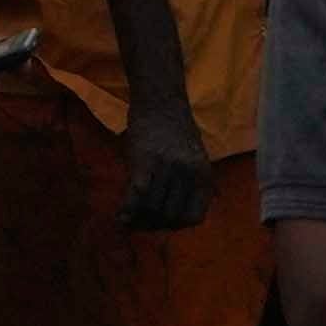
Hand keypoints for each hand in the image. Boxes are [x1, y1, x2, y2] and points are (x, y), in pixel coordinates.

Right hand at [125, 118, 216, 233]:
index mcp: (203, 174)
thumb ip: (190, 185)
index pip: (195, 217)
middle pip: (171, 216)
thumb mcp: (195, 158)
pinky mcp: (143, 161)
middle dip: (156, 224)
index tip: (165, 224)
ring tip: (131, 219)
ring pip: (152, 208)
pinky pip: (136, 196)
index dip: (178, 225)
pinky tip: (121, 216)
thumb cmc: (176, 128)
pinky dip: (127, 210)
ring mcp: (166, 167)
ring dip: (140, 218)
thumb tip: (180, 218)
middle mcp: (188, 173)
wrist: (160, 99)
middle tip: (143, 223)